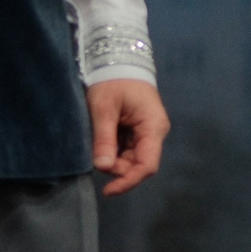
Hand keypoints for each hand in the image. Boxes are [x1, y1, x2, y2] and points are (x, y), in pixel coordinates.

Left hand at [88, 79, 169, 195]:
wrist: (119, 60)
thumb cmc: (113, 81)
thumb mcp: (104, 109)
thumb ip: (104, 139)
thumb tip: (102, 167)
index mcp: (153, 127)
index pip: (147, 165)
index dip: (129, 181)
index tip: (108, 191)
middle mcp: (155, 132)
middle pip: (139, 163)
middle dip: (117, 168)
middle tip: (95, 157)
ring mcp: (148, 131)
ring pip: (132, 158)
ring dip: (114, 159)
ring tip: (98, 142)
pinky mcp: (139, 129)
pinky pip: (128, 149)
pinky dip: (114, 151)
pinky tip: (103, 140)